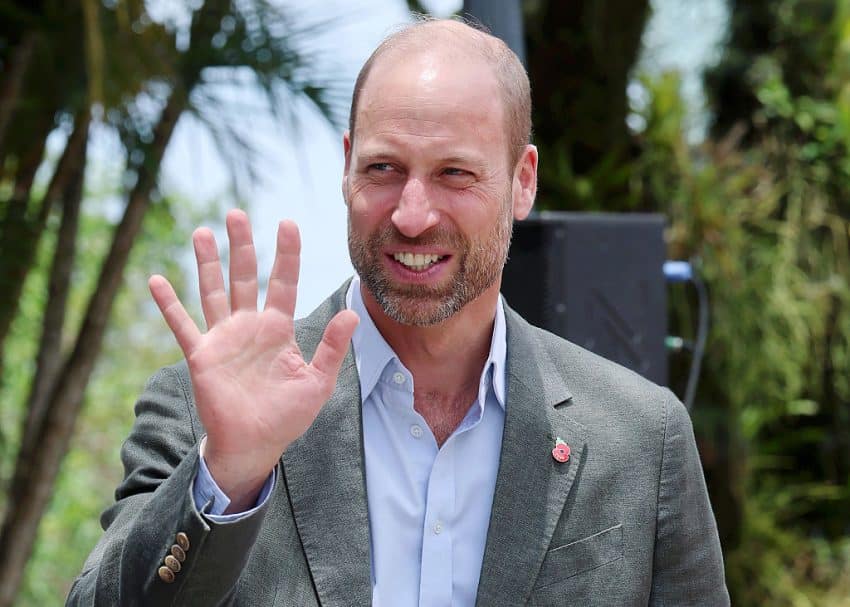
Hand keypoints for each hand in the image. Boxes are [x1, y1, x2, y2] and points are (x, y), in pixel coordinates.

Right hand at [149, 209, 357, 511]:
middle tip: (236, 214)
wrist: (255, 444)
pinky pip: (182, 326)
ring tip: (202, 232)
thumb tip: (352, 314)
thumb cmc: (288, 415)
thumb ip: (332, 348)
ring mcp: (223, 338)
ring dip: (206, 263)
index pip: (284, 283)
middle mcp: (250, 327)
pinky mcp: (201, 356)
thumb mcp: (318, 382)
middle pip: (245, 277)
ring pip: (214, 291)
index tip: (288, 223)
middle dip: (241, 246)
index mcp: (279, 329)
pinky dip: (169, 304)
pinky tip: (157, 280)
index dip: (286, 254)